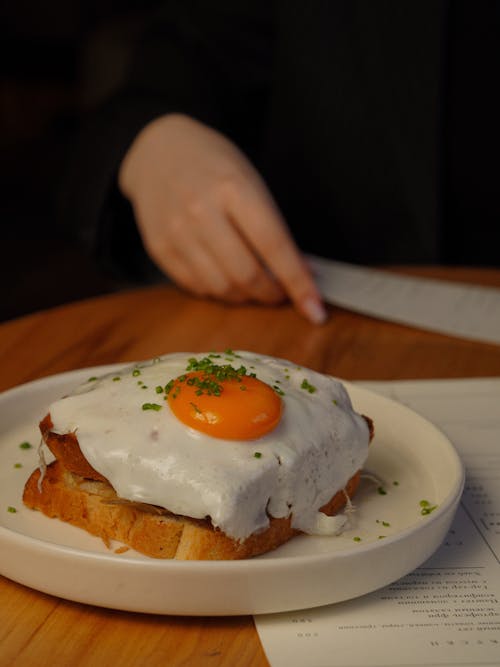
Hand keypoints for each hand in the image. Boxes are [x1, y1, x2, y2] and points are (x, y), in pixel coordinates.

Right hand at [118, 113, 326, 323]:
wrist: (160, 151)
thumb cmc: (215, 167)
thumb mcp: (252, 183)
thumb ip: (274, 228)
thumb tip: (304, 273)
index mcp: (233, 188)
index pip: (274, 246)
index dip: (298, 283)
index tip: (316, 310)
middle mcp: (201, 211)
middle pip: (246, 275)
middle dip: (272, 294)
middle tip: (281, 293)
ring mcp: (176, 232)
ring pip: (222, 288)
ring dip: (246, 297)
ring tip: (255, 286)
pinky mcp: (159, 248)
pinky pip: (197, 287)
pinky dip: (220, 291)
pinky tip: (227, 278)